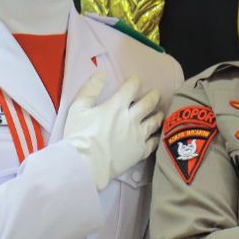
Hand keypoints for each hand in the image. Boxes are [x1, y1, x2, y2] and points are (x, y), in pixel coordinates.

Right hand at [63, 72, 161, 189]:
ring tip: (159, 112)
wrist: (85, 164)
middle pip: (148, 103)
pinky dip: (157, 136)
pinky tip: (158, 135)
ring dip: (158, 115)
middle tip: (156, 93)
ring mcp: (138, 136)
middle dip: (153, 96)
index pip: (131, 88)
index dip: (135, 82)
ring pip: (155, 122)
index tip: (136, 80)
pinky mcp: (140, 151)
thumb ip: (90, 89)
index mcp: (116, 106)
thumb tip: (102, 74)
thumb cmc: (78, 135)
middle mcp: (131, 119)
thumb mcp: (78, 108)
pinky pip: (154, 142)